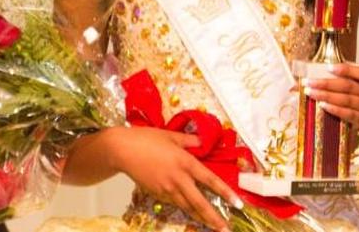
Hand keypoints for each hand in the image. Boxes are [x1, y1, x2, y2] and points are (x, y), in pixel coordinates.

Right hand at [104, 126, 241, 231]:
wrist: (122, 150)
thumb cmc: (146, 139)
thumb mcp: (171, 136)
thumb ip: (189, 140)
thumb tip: (202, 142)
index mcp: (185, 162)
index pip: (209, 180)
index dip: (225, 192)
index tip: (237, 203)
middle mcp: (178, 179)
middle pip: (199, 202)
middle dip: (213, 218)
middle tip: (225, 229)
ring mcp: (166, 189)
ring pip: (187, 207)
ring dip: (200, 217)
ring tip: (212, 226)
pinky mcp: (156, 194)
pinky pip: (174, 203)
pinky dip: (185, 209)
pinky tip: (191, 212)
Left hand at [303, 63, 358, 129]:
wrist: (353, 110)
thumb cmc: (346, 89)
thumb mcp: (344, 77)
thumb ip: (333, 72)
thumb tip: (310, 70)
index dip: (347, 70)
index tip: (328, 68)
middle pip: (349, 86)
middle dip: (326, 83)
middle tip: (308, 82)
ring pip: (346, 100)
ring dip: (326, 96)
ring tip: (310, 92)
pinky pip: (347, 114)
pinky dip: (334, 109)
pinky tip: (322, 104)